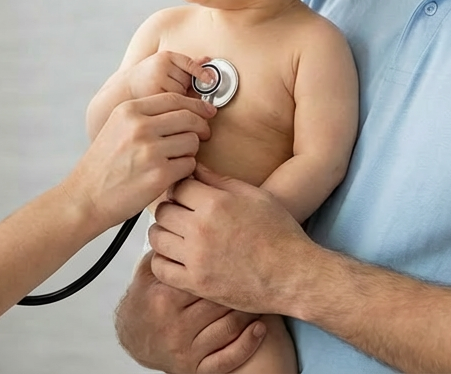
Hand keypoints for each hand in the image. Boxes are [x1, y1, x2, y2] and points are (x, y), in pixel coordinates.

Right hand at [64, 94, 214, 228]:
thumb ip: (145, 116)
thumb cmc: (104, 166)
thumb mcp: (116, 127)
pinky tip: (170, 174)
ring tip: (174, 160)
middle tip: (203, 136)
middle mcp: (139, 126)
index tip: (207, 112)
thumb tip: (185, 109)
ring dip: (190, 151)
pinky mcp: (159, 174)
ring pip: (192, 141)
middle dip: (200, 127)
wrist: (86, 197)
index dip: (196, 105)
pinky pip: (189, 165)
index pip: (174, 99)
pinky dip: (185, 170)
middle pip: (188, 118)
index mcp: (129, 110)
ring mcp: (150, 150)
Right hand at [115, 253, 265, 373]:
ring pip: (229, 328)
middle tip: (257, 272)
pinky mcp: (196, 368)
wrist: (134, 341)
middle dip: (239, 286)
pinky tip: (260, 327)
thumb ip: (164, 251)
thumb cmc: (145, 302)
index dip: (223, 263)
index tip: (240, 252)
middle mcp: (175, 325)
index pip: (202, 276)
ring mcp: (187, 349)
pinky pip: (228, 358)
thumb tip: (183, 219)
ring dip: (248, 311)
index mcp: (164, 298)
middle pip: (219, 301)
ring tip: (260, 295)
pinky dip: (248, 344)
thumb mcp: (146, 275)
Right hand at [125, 51, 213, 100]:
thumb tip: (207, 60)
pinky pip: (174, 104)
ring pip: (182, 93)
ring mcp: (156, 81)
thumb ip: (186, 66)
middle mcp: (160, 66)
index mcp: (164, 57)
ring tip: (164, 96)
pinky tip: (162, 105)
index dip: (201, 72)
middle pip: (187, 80)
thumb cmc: (147, 80)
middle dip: (185, 88)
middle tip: (172, 89)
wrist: (122, 91)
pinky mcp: (154, 95)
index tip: (211, 80)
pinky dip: (173, 107)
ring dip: (179, 98)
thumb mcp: (164, 67)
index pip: (188, 63)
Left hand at [150, 163, 315, 314]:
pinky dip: (162, 260)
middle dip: (171, 208)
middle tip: (182, 214)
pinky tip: (175, 255)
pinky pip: (160, 267)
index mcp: (215, 204)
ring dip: (164, 232)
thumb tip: (194, 167)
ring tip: (177, 234)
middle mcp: (201, 229)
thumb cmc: (280, 234)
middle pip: (162, 210)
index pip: (177, 186)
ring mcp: (196, 258)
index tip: (188, 194)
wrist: (294, 276)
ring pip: (156, 237)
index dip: (182, 188)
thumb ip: (220, 181)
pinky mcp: (196, 283)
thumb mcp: (255, 196)